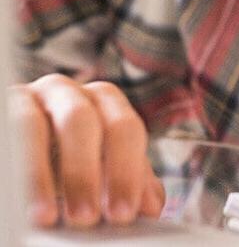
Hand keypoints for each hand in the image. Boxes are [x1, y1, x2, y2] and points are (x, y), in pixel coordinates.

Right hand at [8, 74, 164, 227]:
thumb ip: (126, 180)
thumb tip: (151, 206)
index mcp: (104, 101)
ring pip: (38, 124)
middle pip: (85, 121)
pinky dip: (16, 162)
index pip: (125, 128)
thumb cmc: (64, 164)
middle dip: (86, 172)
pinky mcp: (6, 105)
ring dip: (41, 173)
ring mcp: (32, 96)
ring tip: (46, 218)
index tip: (124, 214)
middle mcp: (70, 91)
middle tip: (85, 219)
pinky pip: (10, 128)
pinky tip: (18, 197)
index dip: (126, 171)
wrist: (23, 159)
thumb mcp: (97, 170)